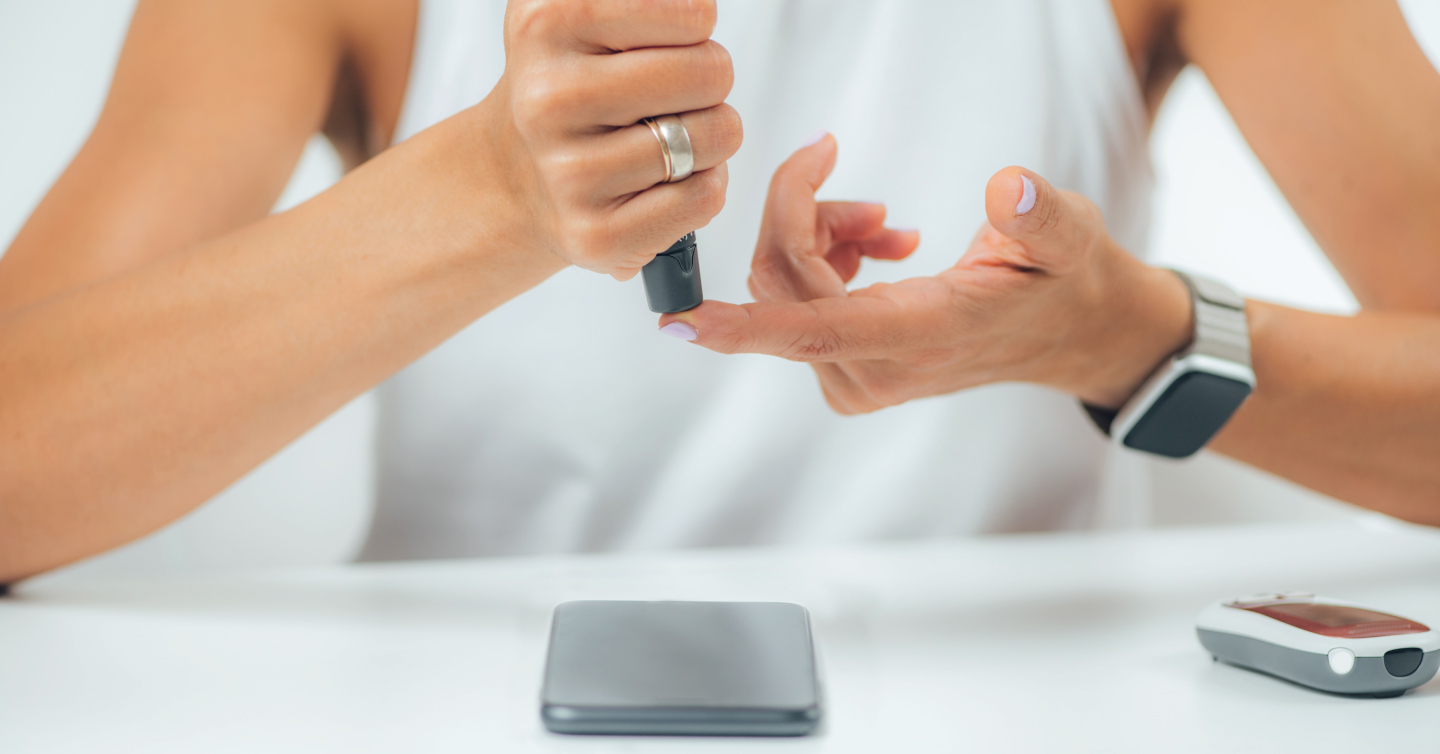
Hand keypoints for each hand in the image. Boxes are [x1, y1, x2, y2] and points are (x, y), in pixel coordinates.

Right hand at [478, 0, 742, 279]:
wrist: (511, 177)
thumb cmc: (571, 88)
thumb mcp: (587, 14)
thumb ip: (643, 4)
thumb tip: (698, 8)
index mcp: (545, 23)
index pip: (693, 13)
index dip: (693, 26)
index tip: (662, 42)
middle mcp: (548, 97)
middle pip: (710, 72)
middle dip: (708, 80)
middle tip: (670, 96)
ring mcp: (569, 172)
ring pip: (714, 136)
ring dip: (710, 137)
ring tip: (665, 137)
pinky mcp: (594, 234)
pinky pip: (704, 197)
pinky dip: (705, 186)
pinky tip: (666, 181)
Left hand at [659, 137, 1192, 413]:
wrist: (1065, 332)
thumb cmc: (1062, 282)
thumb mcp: (1071, 239)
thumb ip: (1044, 217)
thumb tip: (1010, 189)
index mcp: (921, 336)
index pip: (814, 332)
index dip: (742, 327)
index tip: (681, 322)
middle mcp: (875, 369)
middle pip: (783, 282)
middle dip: (801, 212)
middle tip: (856, 181)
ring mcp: (856, 376)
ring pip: (783, 287)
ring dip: (818, 234)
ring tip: (884, 222)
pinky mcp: (847, 369)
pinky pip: (794, 302)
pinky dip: (821, 256)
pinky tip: (874, 244)